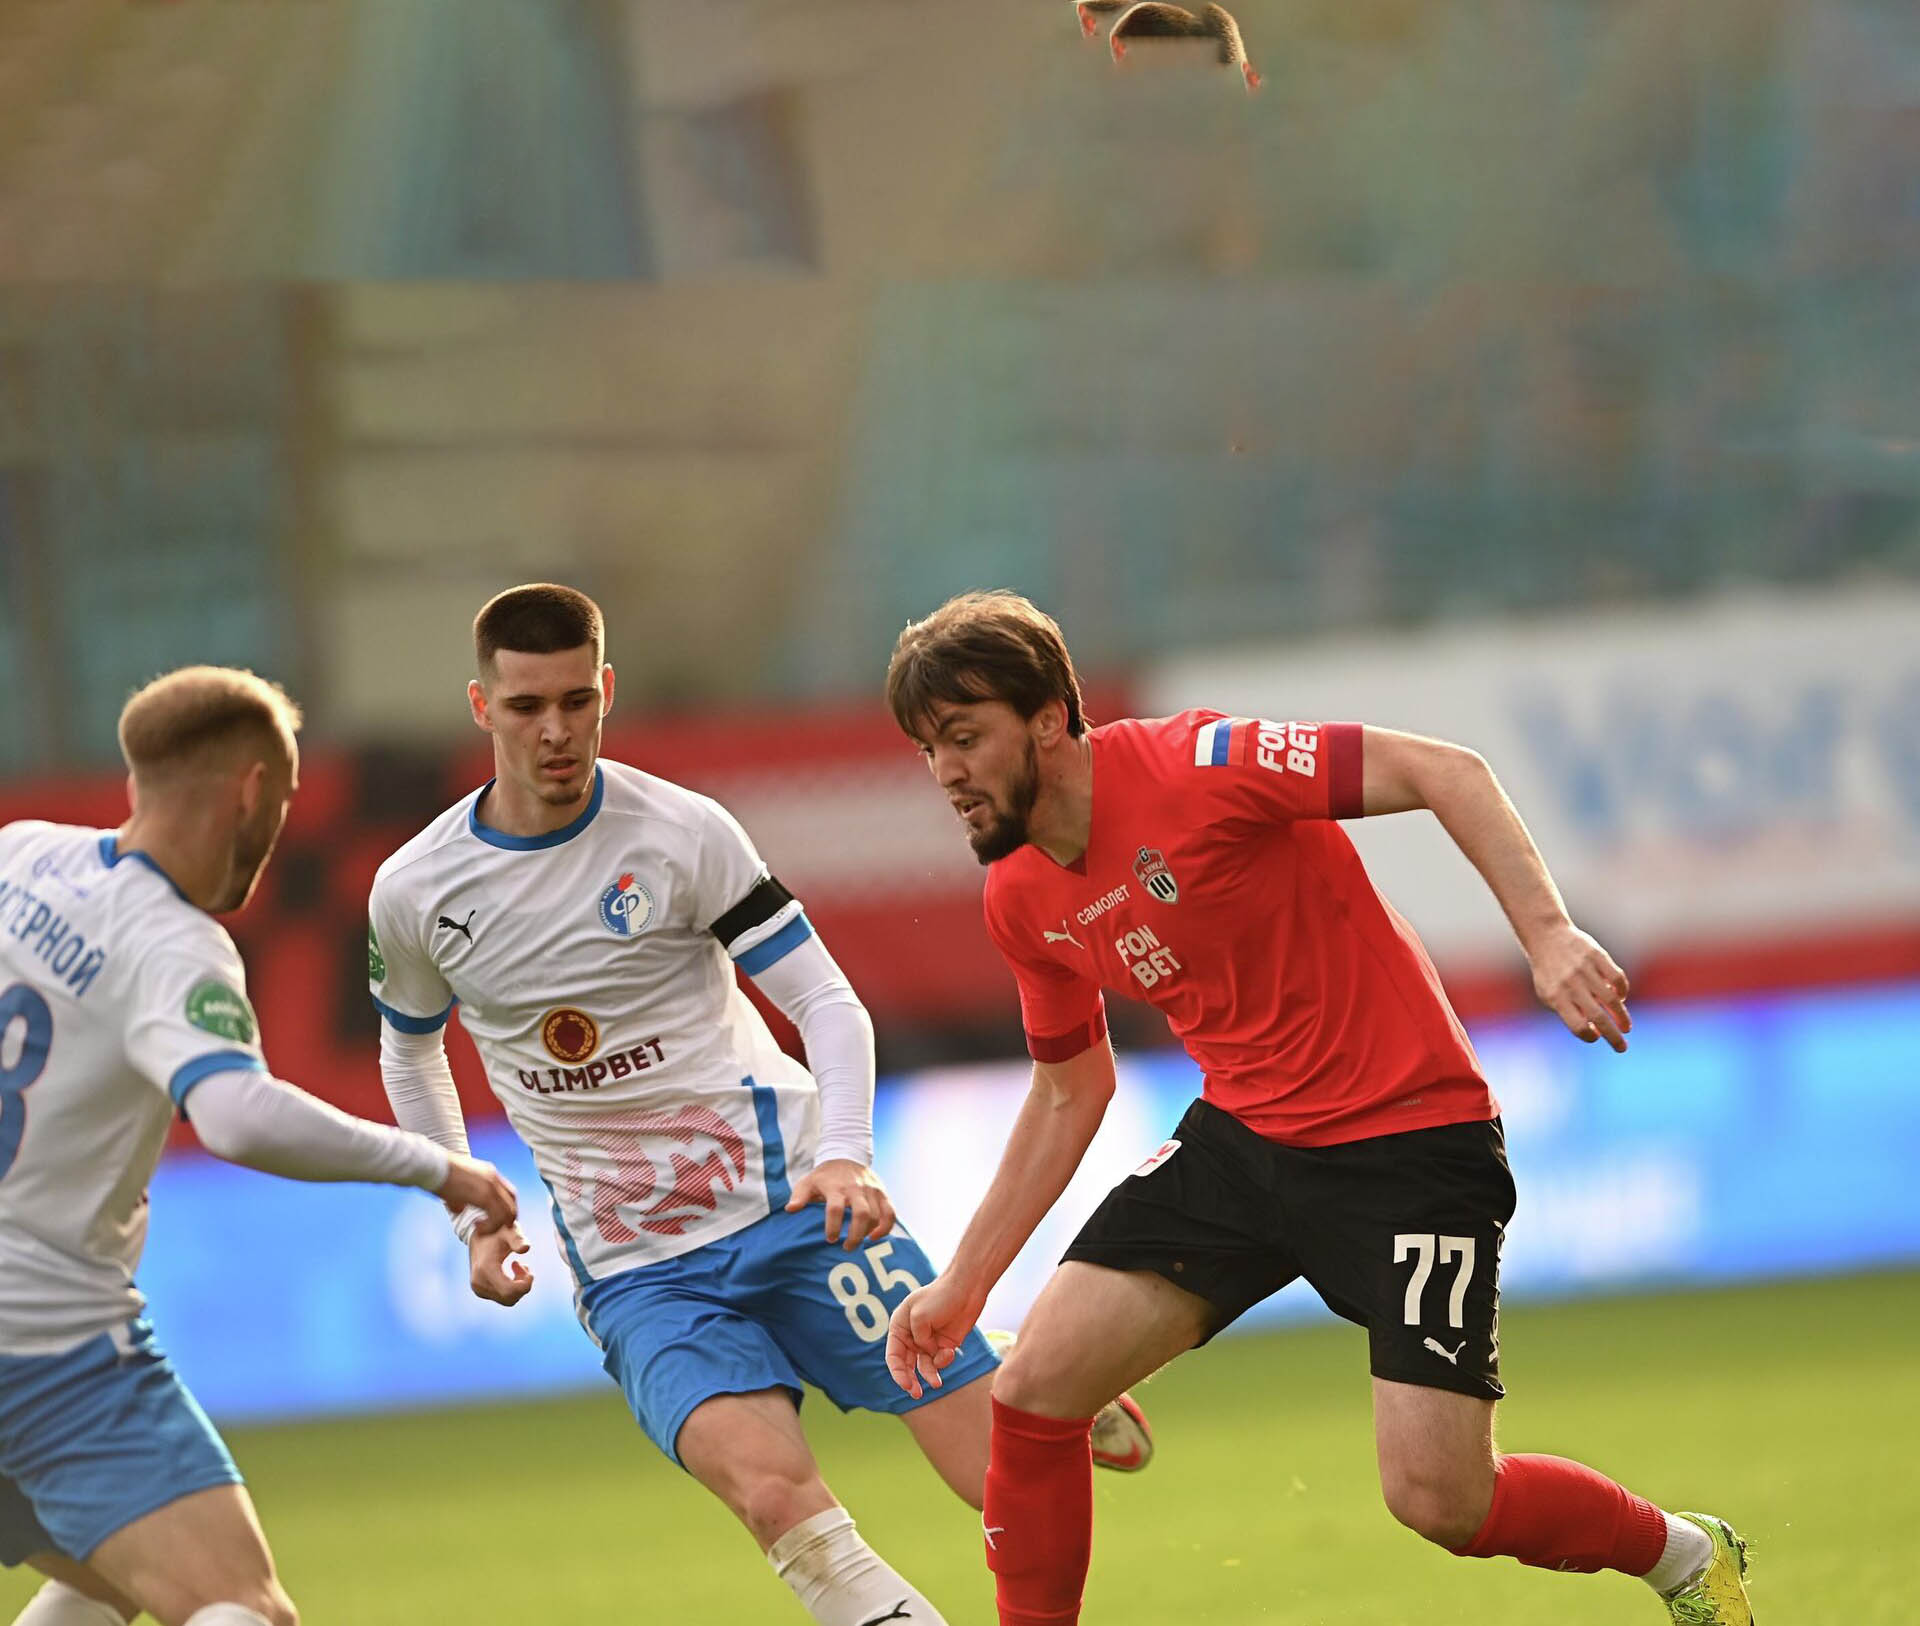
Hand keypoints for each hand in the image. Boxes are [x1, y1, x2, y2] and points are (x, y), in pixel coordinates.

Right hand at [436, 1153, 516, 1234]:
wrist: (432, 1165)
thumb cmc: (437, 1174)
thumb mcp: (455, 1185)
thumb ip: (461, 1197)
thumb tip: (460, 1209)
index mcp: (488, 1173)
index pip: (507, 1192)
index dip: (504, 1208)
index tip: (493, 1219)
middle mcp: (493, 1178)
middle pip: (512, 1202)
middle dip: (505, 1219)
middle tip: (491, 1228)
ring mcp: (491, 1186)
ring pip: (508, 1212)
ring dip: (497, 1225)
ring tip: (482, 1229)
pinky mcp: (485, 1195)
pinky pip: (497, 1216)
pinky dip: (490, 1226)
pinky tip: (478, 1228)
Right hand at [469, 1223, 534, 1305]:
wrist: (478, 1235)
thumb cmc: (497, 1231)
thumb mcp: (509, 1231)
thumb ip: (518, 1239)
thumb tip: (526, 1248)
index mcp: (485, 1269)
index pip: (510, 1291)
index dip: (525, 1285)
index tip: (529, 1269)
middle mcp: (479, 1282)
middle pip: (510, 1298)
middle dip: (523, 1285)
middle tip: (524, 1265)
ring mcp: (478, 1289)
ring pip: (508, 1300)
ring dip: (518, 1286)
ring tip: (517, 1265)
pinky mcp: (480, 1291)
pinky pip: (502, 1297)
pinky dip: (512, 1287)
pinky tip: (511, 1270)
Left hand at [785, 1158, 895, 1250]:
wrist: (845, 1155)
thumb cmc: (824, 1176)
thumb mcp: (808, 1182)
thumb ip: (799, 1196)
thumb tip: (790, 1209)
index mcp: (836, 1187)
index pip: (835, 1208)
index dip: (833, 1226)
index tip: (830, 1239)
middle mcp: (856, 1188)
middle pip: (862, 1213)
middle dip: (855, 1234)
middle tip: (846, 1248)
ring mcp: (871, 1190)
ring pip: (875, 1215)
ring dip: (867, 1233)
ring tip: (855, 1242)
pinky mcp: (882, 1193)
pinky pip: (890, 1213)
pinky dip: (885, 1227)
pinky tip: (874, 1237)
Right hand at [885, 1274, 984, 1398]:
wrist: (967, 1289)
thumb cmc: (940, 1297)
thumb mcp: (920, 1316)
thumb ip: (919, 1339)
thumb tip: (927, 1354)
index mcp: (899, 1326)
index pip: (893, 1355)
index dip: (897, 1372)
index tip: (906, 1385)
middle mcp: (912, 1336)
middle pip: (906, 1365)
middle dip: (910, 1381)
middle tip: (916, 1394)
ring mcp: (929, 1342)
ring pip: (924, 1367)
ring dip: (929, 1375)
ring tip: (937, 1384)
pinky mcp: (945, 1345)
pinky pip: (940, 1361)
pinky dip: (944, 1360)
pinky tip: (950, 1351)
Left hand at [1529, 923, 1631, 1051]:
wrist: (1546, 938)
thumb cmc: (1549, 972)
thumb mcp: (1548, 994)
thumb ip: (1567, 1012)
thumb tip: (1595, 1032)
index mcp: (1556, 997)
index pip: (1577, 1026)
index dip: (1589, 1036)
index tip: (1595, 1036)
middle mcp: (1571, 985)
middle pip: (1599, 1018)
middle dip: (1613, 1037)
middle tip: (1622, 1048)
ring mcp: (1585, 970)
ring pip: (1612, 1000)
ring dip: (1622, 1017)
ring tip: (1625, 1027)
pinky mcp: (1597, 956)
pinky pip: (1617, 979)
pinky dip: (1622, 991)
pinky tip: (1620, 998)